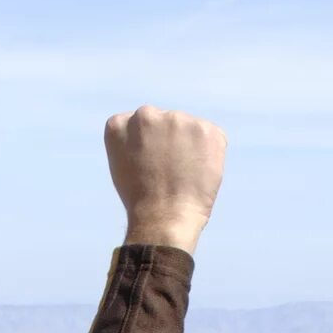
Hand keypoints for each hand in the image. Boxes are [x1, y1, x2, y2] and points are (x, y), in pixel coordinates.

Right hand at [105, 104, 225, 252]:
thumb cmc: (141, 199)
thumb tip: (156, 132)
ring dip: (189, 146)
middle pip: (164, 123)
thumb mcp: (122, 164)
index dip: (147, 147)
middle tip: (167, 173)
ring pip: (188, 129)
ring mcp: (177, 119)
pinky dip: (210, 153)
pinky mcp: (205, 128)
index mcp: (120, 122)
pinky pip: (211, 137)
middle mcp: (146, 114)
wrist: (164, 218)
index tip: (147, 167)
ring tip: (183, 175)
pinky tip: (199, 173)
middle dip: (169, 141)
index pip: (139, 125)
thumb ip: (134, 139)